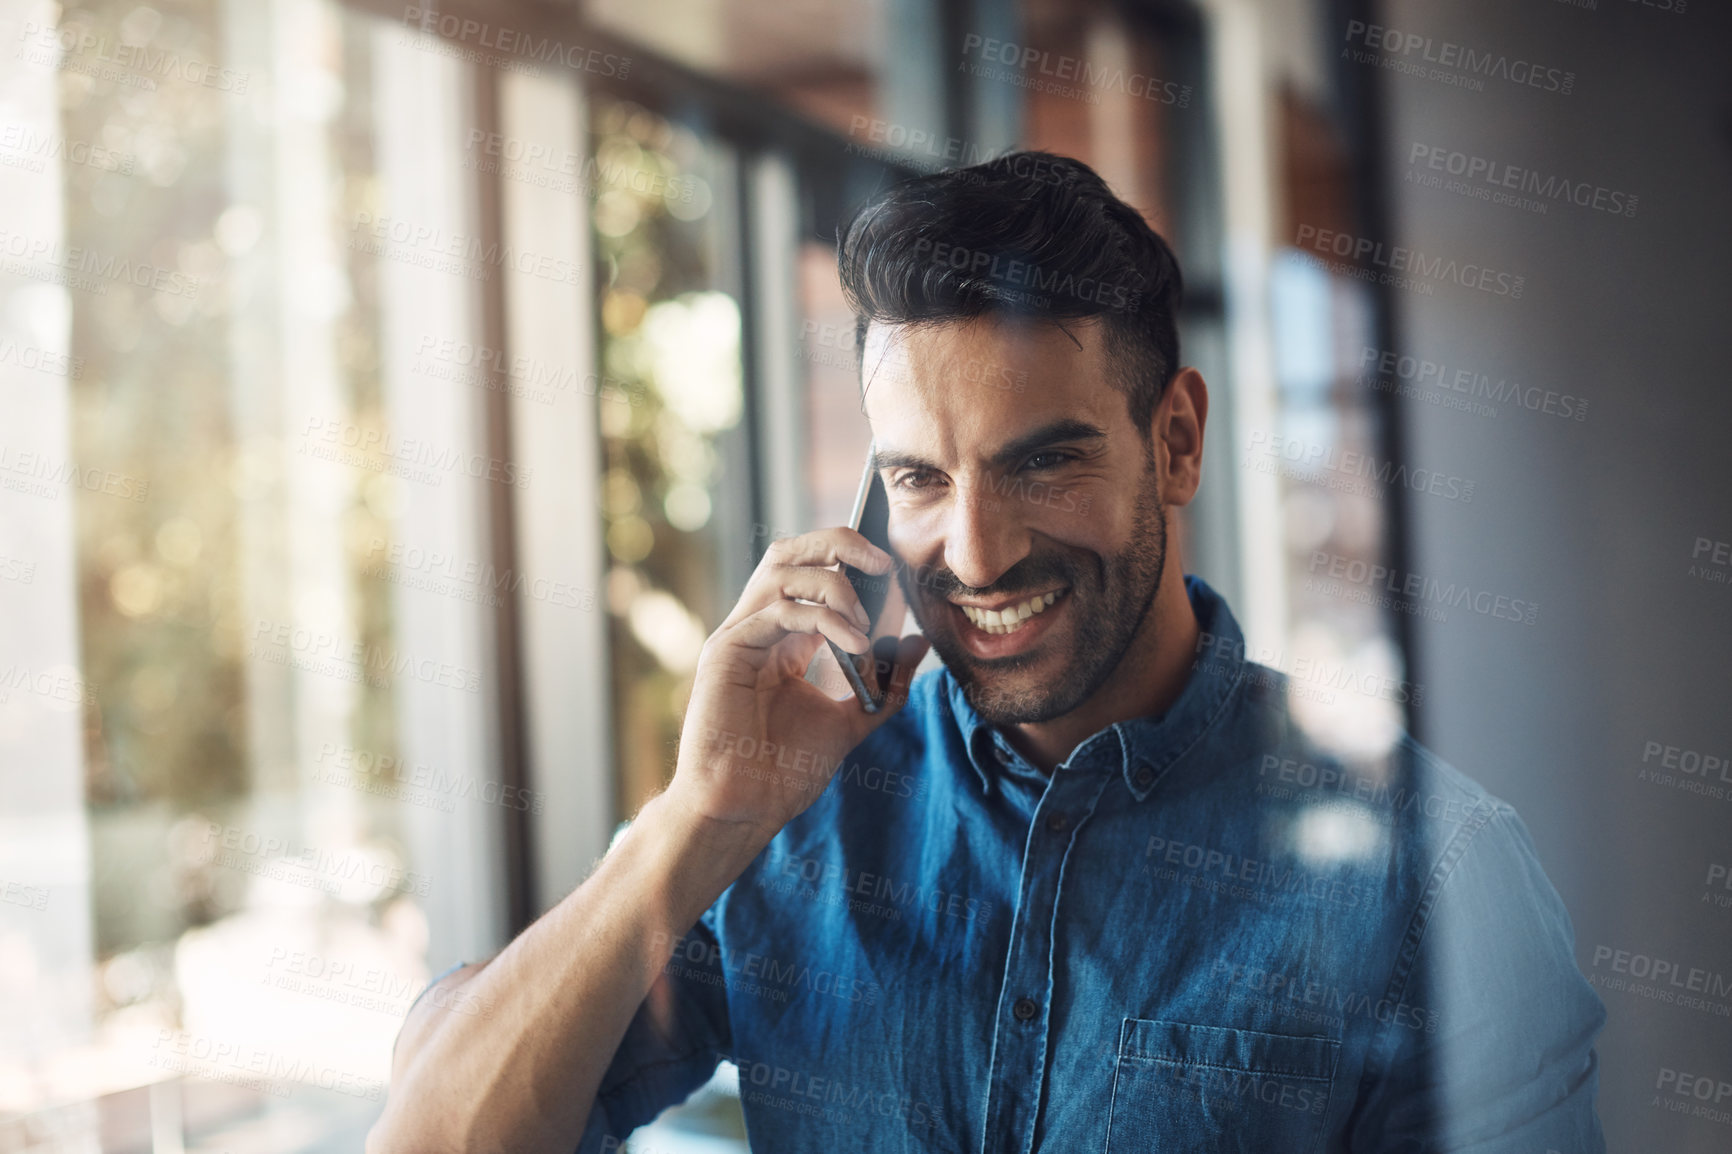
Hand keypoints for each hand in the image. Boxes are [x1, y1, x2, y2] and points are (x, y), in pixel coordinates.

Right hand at [665, 528, 929, 846]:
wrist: (744, 809)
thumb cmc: (784, 772)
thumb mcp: (852, 721)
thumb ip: (885, 684)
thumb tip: (916, 639)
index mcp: (783, 638)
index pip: (813, 572)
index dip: (854, 563)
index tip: (896, 577)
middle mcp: (757, 628)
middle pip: (789, 552)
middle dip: (838, 543)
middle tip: (883, 561)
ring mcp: (739, 636)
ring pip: (783, 569)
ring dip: (835, 585)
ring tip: (867, 622)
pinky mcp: (726, 651)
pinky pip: (779, 611)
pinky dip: (824, 619)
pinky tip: (853, 643)